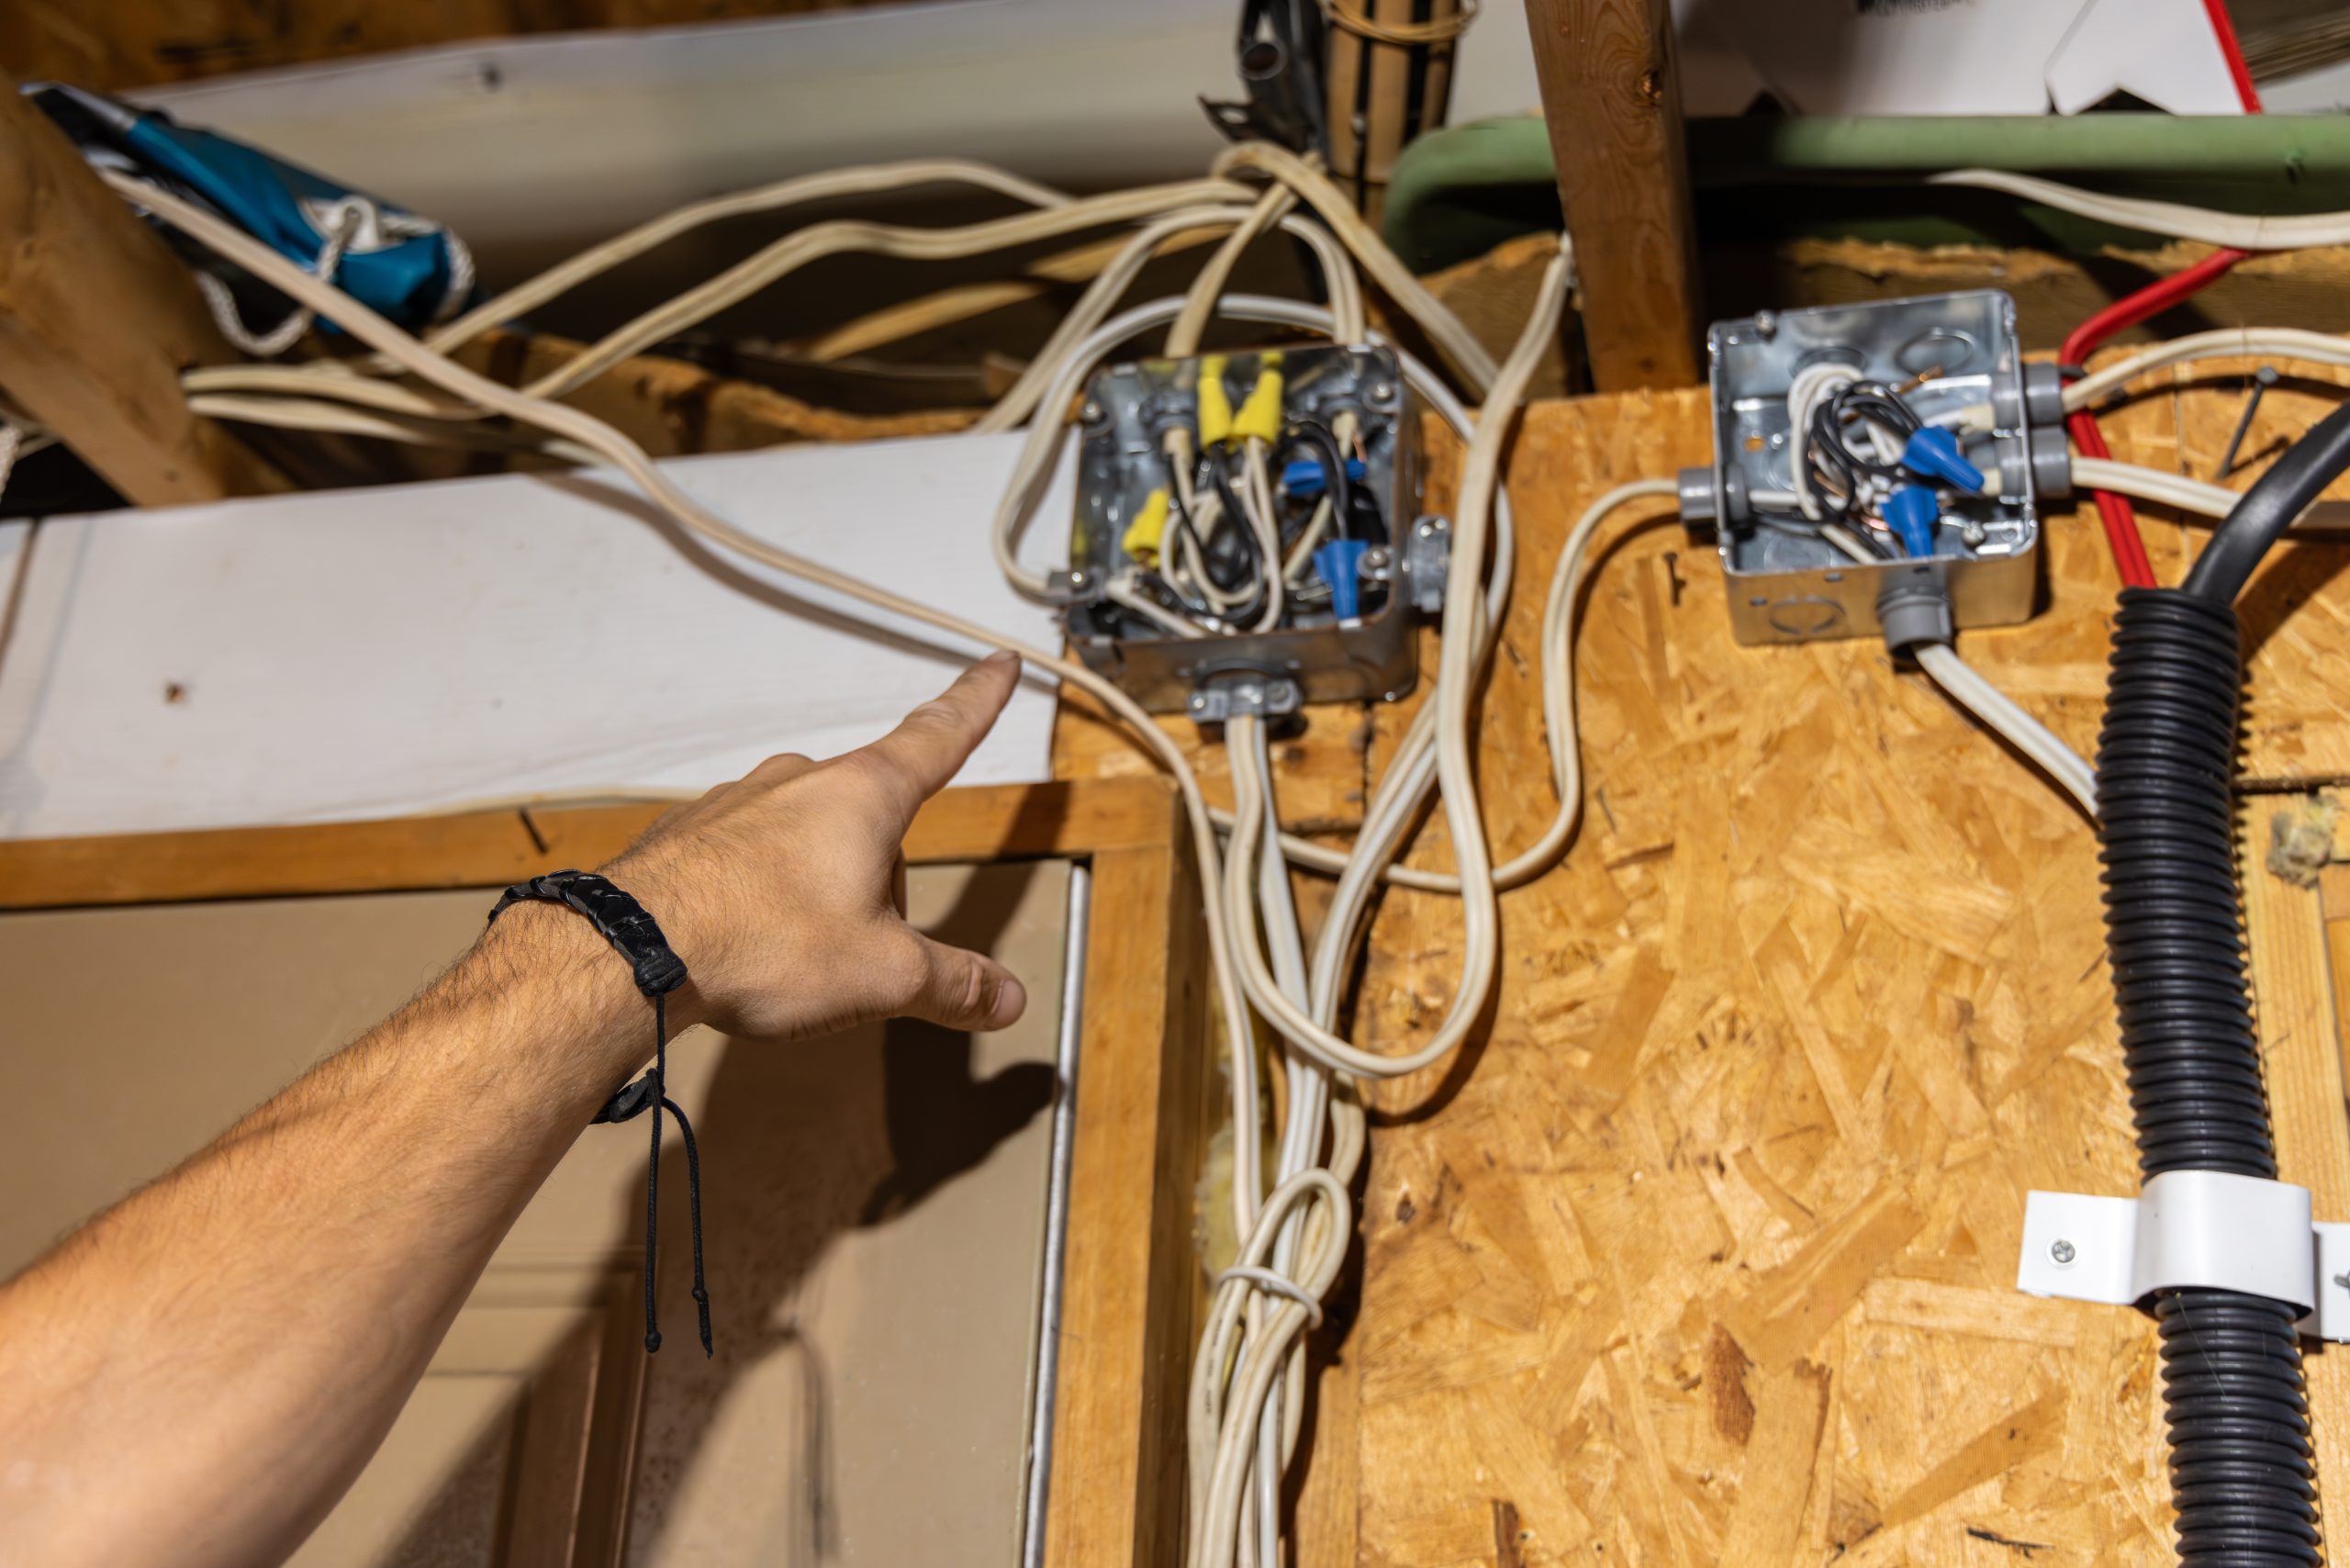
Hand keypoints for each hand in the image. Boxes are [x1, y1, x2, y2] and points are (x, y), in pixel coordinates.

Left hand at [605, 652, 1028, 1039]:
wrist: (629, 949)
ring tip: (795, 955)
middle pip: (873, 819)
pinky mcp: (688, 835)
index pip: (940, 735)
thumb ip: (952, 984)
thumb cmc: (767, 944)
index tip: (1000, 661)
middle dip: (882, 880)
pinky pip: (747, 858)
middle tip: (864, 954)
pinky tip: (744, 944)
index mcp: (865, 796)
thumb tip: (1008, 998)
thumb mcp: (883, 975)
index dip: (979, 700)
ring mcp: (738, 803)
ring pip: (808, 839)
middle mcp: (801, 781)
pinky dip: (760, 895)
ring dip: (820, 887)